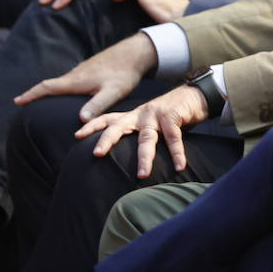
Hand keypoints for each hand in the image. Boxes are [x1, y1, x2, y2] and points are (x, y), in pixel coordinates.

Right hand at [13, 33, 157, 120]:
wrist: (135, 52)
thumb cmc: (124, 74)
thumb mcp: (113, 92)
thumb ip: (97, 105)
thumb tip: (80, 119)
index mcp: (76, 80)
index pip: (47, 87)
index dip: (31, 94)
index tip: (16, 101)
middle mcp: (76, 73)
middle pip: (51, 84)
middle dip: (36, 93)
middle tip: (22, 103)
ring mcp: (83, 69)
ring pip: (62, 81)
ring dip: (50, 90)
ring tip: (41, 100)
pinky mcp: (91, 68)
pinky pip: (72, 79)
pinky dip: (63, 86)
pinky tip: (68, 92)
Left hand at [75, 84, 209, 177]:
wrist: (194, 95)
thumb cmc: (171, 114)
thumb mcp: (150, 123)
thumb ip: (139, 135)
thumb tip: (126, 158)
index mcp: (133, 116)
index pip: (108, 119)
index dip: (92, 126)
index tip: (77, 135)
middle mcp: (140, 114)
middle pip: (118, 126)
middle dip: (106, 139)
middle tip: (96, 153)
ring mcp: (156, 114)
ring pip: (146, 138)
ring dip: (145, 158)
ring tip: (141, 175)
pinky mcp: (173, 115)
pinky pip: (174, 137)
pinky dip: (177, 153)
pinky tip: (180, 166)